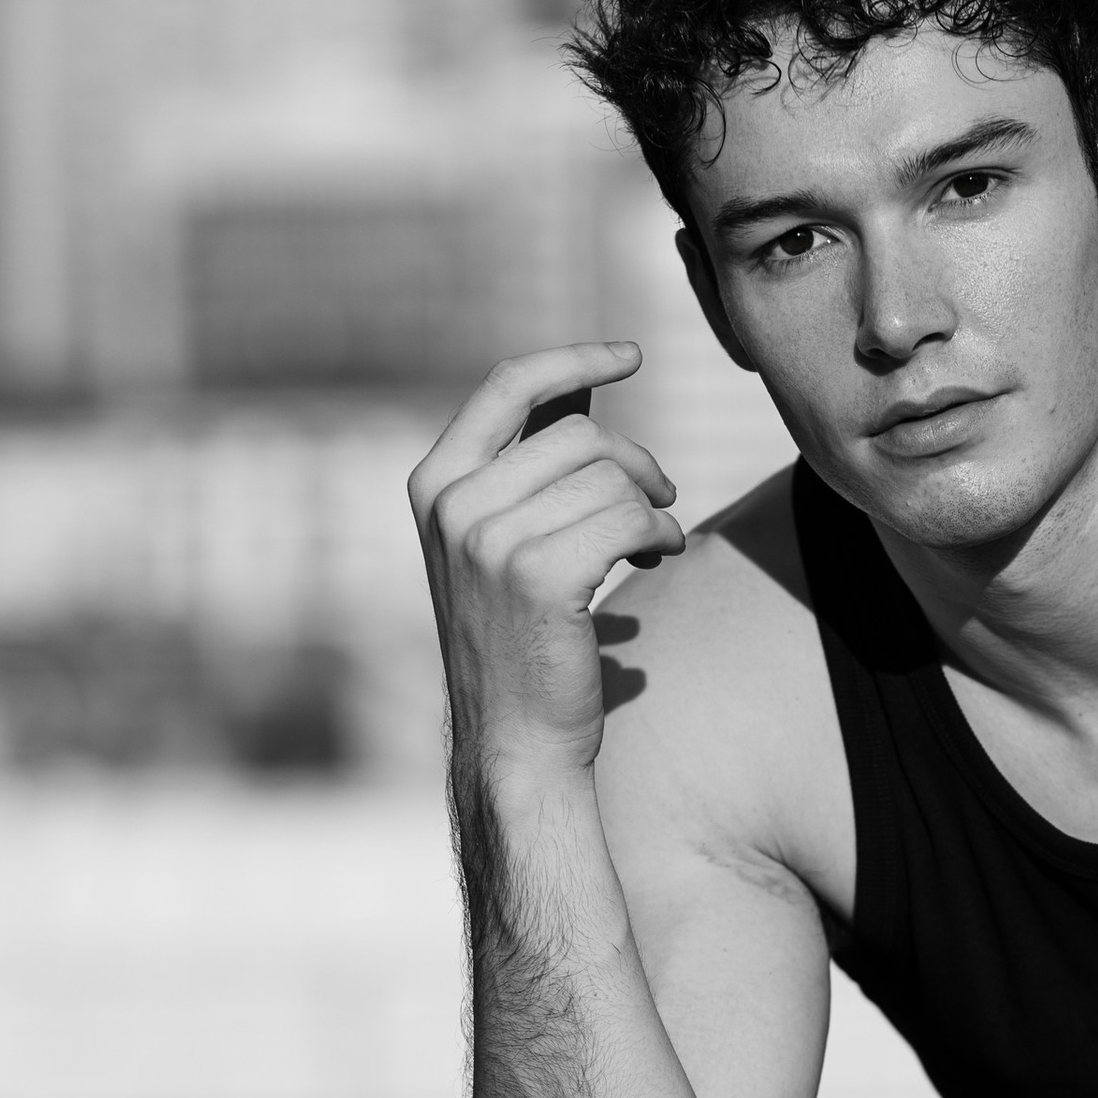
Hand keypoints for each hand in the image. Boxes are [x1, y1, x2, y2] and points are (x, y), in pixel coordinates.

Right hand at [408, 342, 684, 776]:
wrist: (514, 741)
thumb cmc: (519, 643)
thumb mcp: (501, 542)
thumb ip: (528, 470)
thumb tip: (582, 395)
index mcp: (435, 484)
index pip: (508, 386)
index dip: (575, 360)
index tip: (630, 356)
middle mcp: (453, 505)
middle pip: (580, 435)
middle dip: (637, 462)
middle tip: (661, 501)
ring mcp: (489, 540)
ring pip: (611, 478)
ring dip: (653, 506)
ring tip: (656, 543)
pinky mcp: (538, 576)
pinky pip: (630, 518)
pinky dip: (662, 534)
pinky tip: (660, 558)